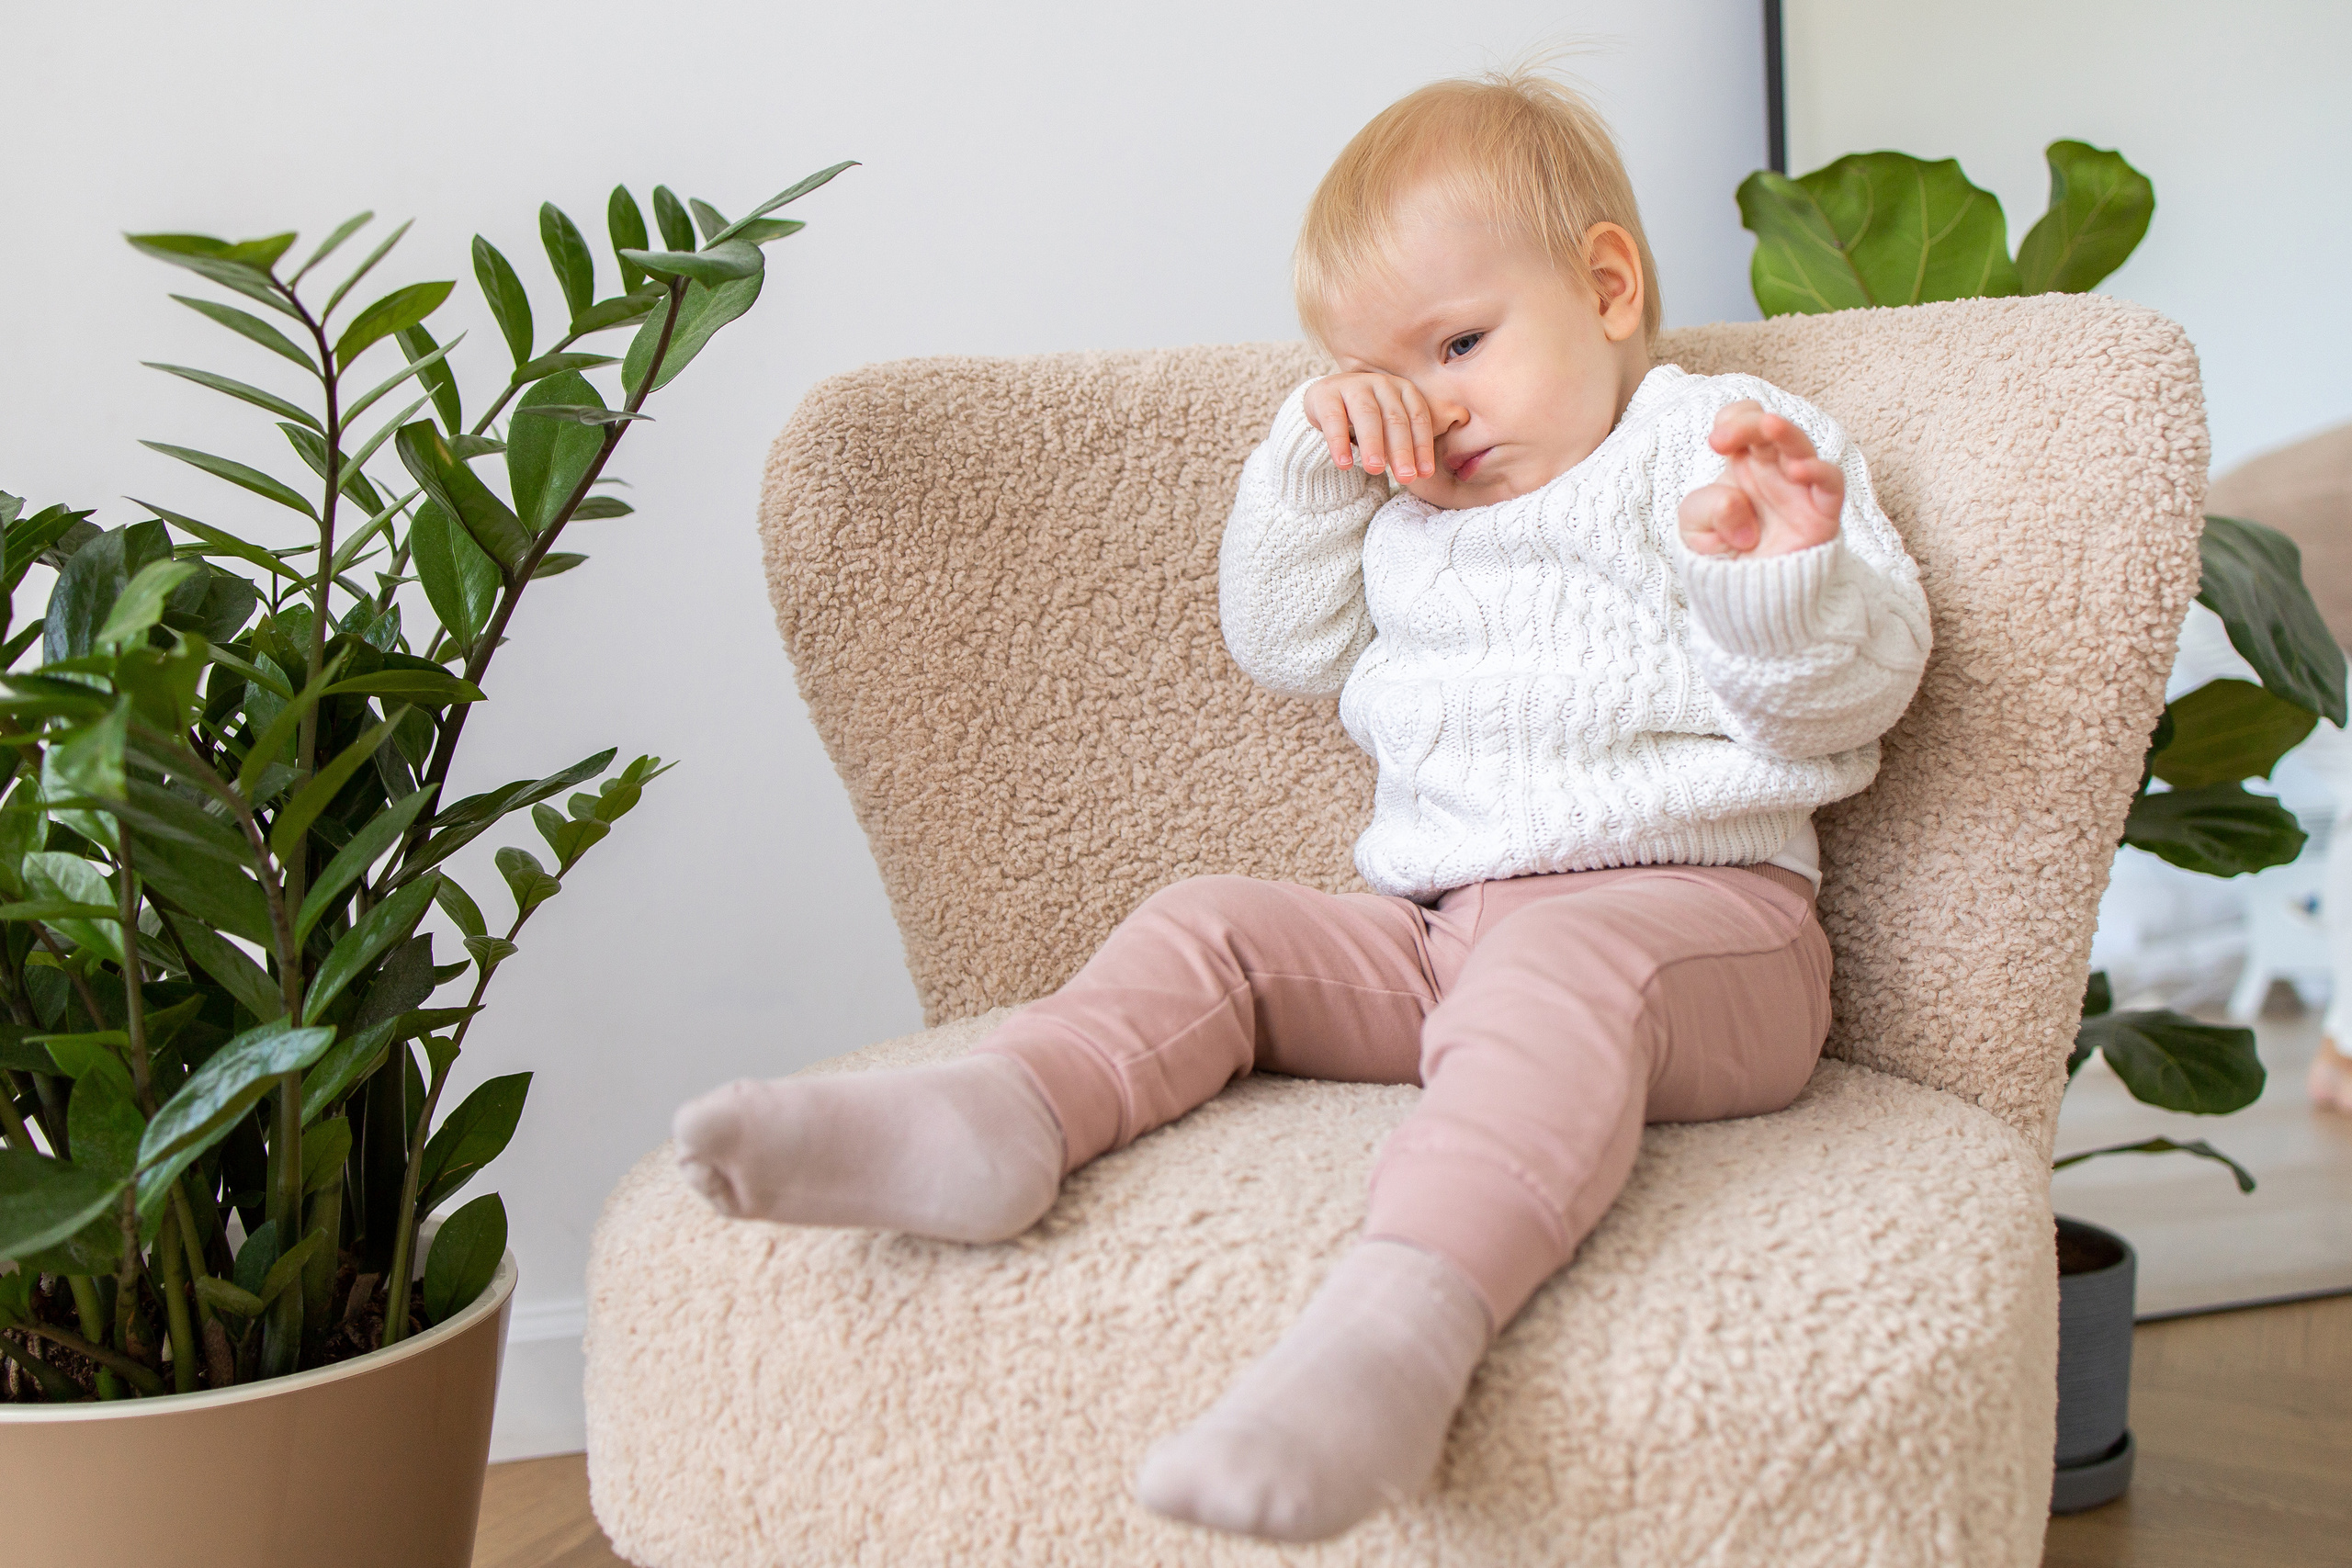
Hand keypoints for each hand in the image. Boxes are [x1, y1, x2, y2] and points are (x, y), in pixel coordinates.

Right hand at [1303, 371, 1434, 482]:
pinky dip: (1339, 442)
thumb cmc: (1367, 420)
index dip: (1422, 446)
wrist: (1324, 399)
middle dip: (1402, 451)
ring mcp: (1353, 385)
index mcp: (1403, 389)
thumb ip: (1406, 443)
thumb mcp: (1390, 426)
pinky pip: (1334, 419)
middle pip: (1395, 419)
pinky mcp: (1325, 393)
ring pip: (1367, 415)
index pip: (1418, 419)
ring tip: (1375, 470)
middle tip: (1405, 477)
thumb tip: (1424, 473)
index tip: (1425, 473)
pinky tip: (1344, 464)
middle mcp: (1381, 383)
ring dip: (1373, 444)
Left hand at [1678, 400, 1843, 557]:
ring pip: (1802, 447)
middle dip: (1748, 423)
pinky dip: (1820, 471)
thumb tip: (1736, 504)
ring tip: (1769, 426)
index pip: (1744, 420)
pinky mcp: (1822, 513)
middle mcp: (1775, 468)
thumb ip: (1704, 509)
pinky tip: (1799, 469)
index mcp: (1745, 462)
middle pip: (1770, 427)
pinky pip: (1831, 483)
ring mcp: (1800, 488)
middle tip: (1721, 440)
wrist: (1749, 595)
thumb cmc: (1724, 551)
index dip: (1732, 420)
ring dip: (1786, 433)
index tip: (1716, 442)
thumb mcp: (1694, 529)